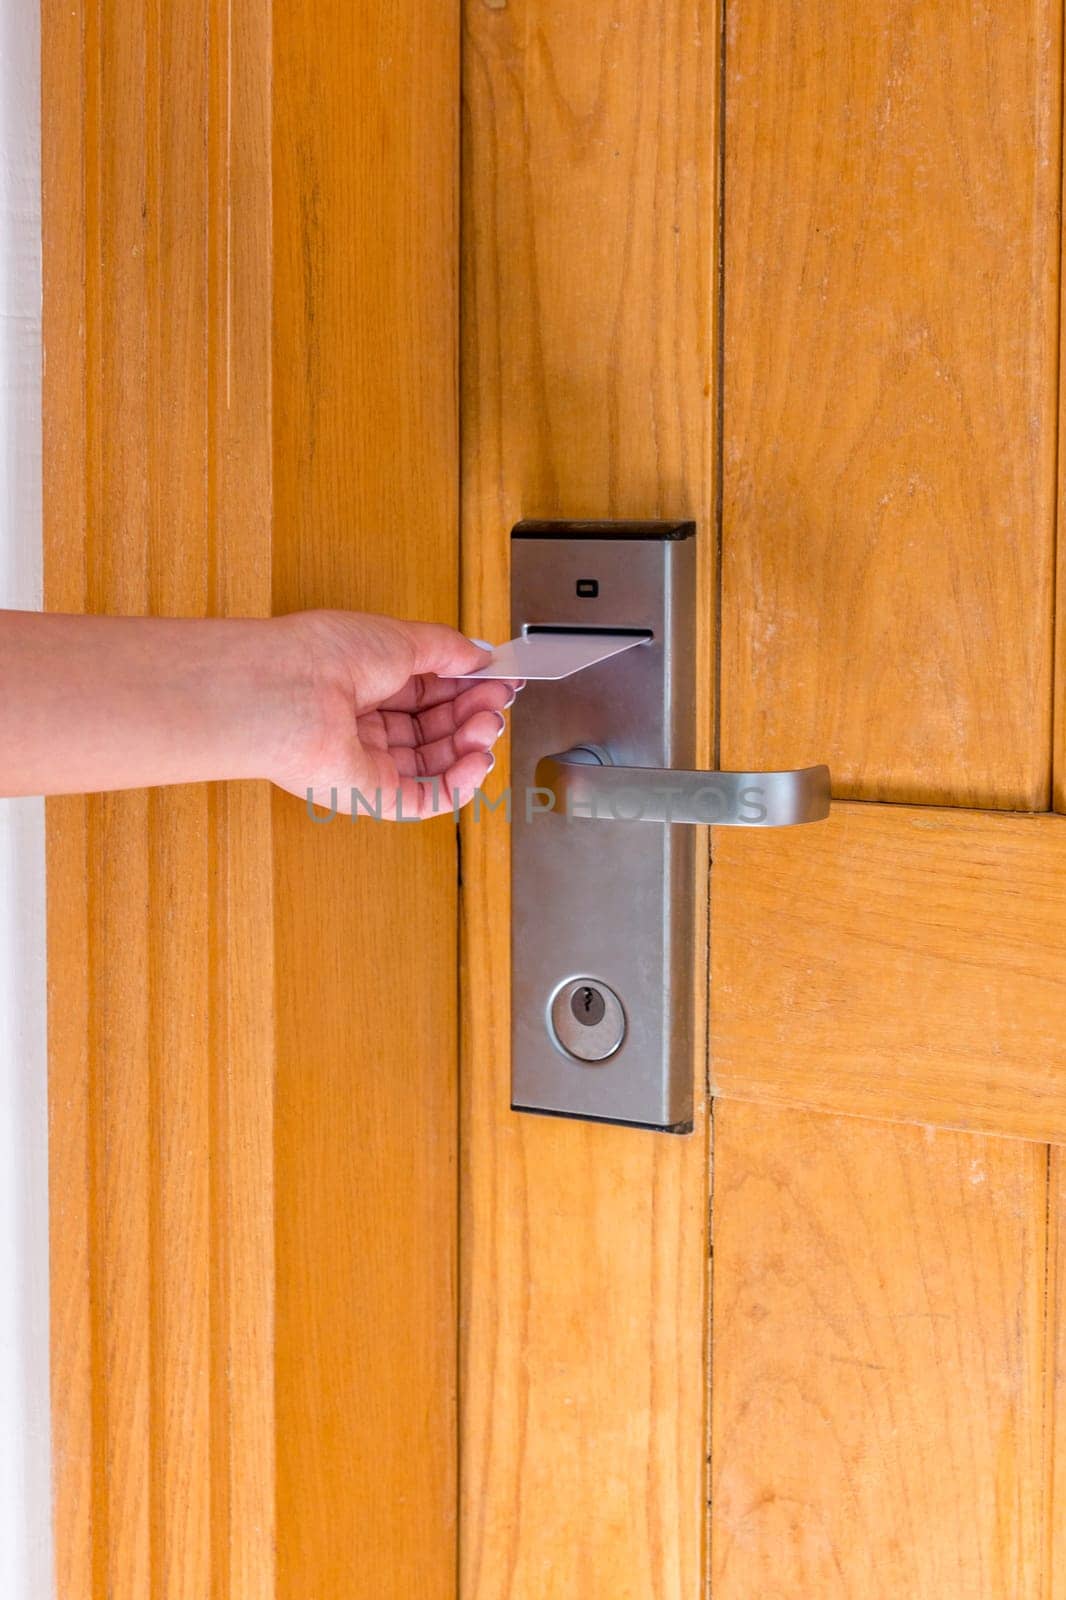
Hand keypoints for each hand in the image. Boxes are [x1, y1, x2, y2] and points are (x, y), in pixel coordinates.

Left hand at [270, 610, 519, 818]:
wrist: (287, 693)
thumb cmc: (326, 656)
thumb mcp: (401, 637)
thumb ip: (448, 649)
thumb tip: (482, 657)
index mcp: (368, 679)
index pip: (431, 690)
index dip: (469, 687)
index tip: (501, 680)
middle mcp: (367, 721)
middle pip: (437, 726)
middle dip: (474, 714)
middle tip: (497, 704)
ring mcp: (369, 760)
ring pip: (436, 762)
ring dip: (471, 746)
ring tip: (488, 728)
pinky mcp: (371, 795)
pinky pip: (425, 798)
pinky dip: (458, 785)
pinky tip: (477, 762)